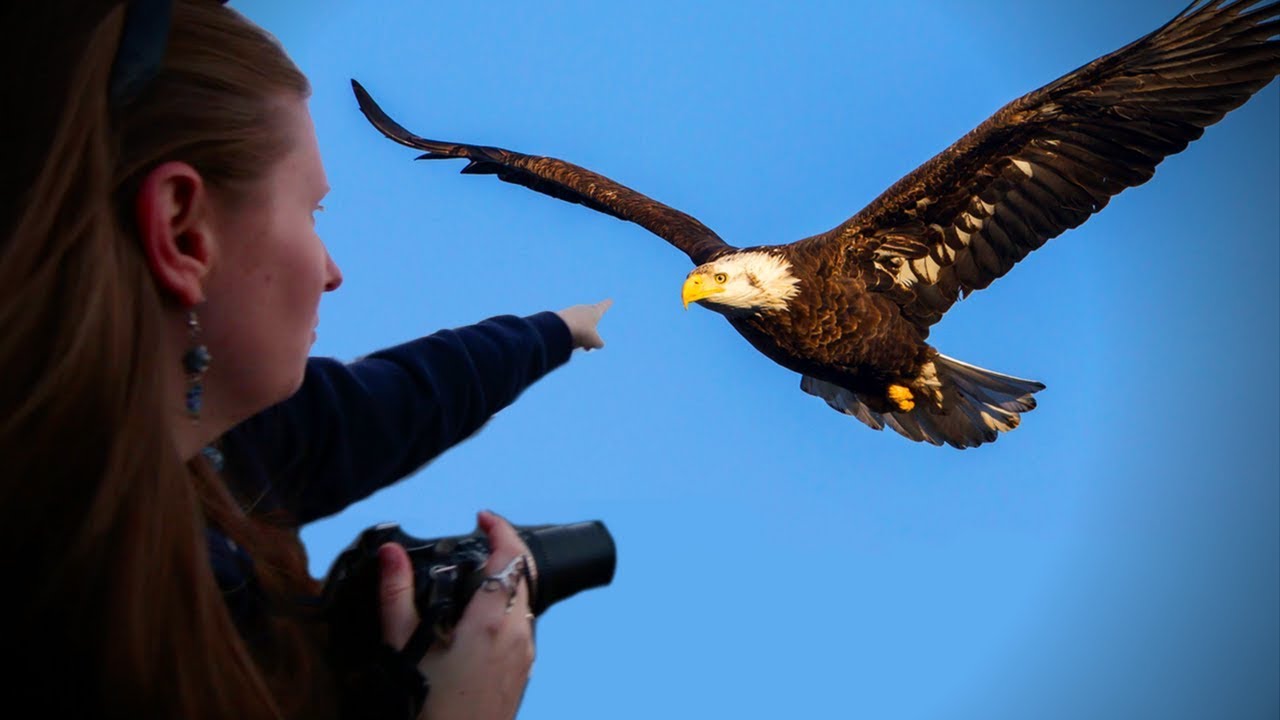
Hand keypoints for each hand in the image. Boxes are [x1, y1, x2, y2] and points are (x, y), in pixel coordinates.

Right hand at [379, 510, 535, 719]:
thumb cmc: (428, 706)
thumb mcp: (402, 646)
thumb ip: (396, 594)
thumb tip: (390, 553)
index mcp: (493, 621)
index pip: (512, 557)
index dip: (501, 529)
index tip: (483, 517)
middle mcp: (518, 634)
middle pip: (523, 576)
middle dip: (503, 552)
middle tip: (478, 541)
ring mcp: (525, 655)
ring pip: (525, 602)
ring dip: (505, 583)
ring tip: (474, 579)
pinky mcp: (523, 672)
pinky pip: (522, 628)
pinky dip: (506, 611)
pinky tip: (477, 621)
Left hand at [555, 299, 611, 349]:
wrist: (559, 328)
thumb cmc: (581, 332)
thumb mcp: (594, 341)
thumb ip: (598, 343)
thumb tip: (597, 344)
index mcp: (594, 311)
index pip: (603, 306)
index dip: (607, 304)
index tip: (610, 300)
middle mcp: (583, 309)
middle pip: (590, 320)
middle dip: (590, 334)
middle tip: (587, 347)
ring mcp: (572, 312)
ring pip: (579, 327)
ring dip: (580, 338)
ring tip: (576, 346)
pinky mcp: (561, 317)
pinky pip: (568, 328)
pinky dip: (570, 336)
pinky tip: (566, 341)